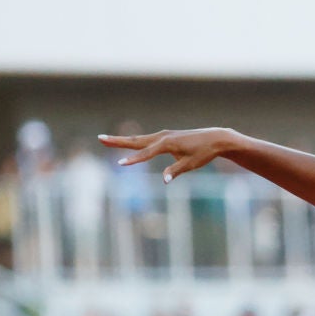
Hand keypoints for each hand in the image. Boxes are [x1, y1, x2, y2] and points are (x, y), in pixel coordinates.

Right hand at [98, 128, 235, 183]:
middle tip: (99, 138)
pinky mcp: (166, 137)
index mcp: (167, 143)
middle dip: (117, 141)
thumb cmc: (204, 152)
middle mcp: (162, 137)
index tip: (120, 165)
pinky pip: (146, 140)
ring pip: (139, 139)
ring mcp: (163, 135)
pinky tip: (126, 143)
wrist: (215, 138)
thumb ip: (176, 171)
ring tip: (105, 140)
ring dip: (122, 140)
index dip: (133, 160)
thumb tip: (164, 180)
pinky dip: (134, 142)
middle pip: (136, 140)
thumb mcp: (191, 164)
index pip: (146, 153)